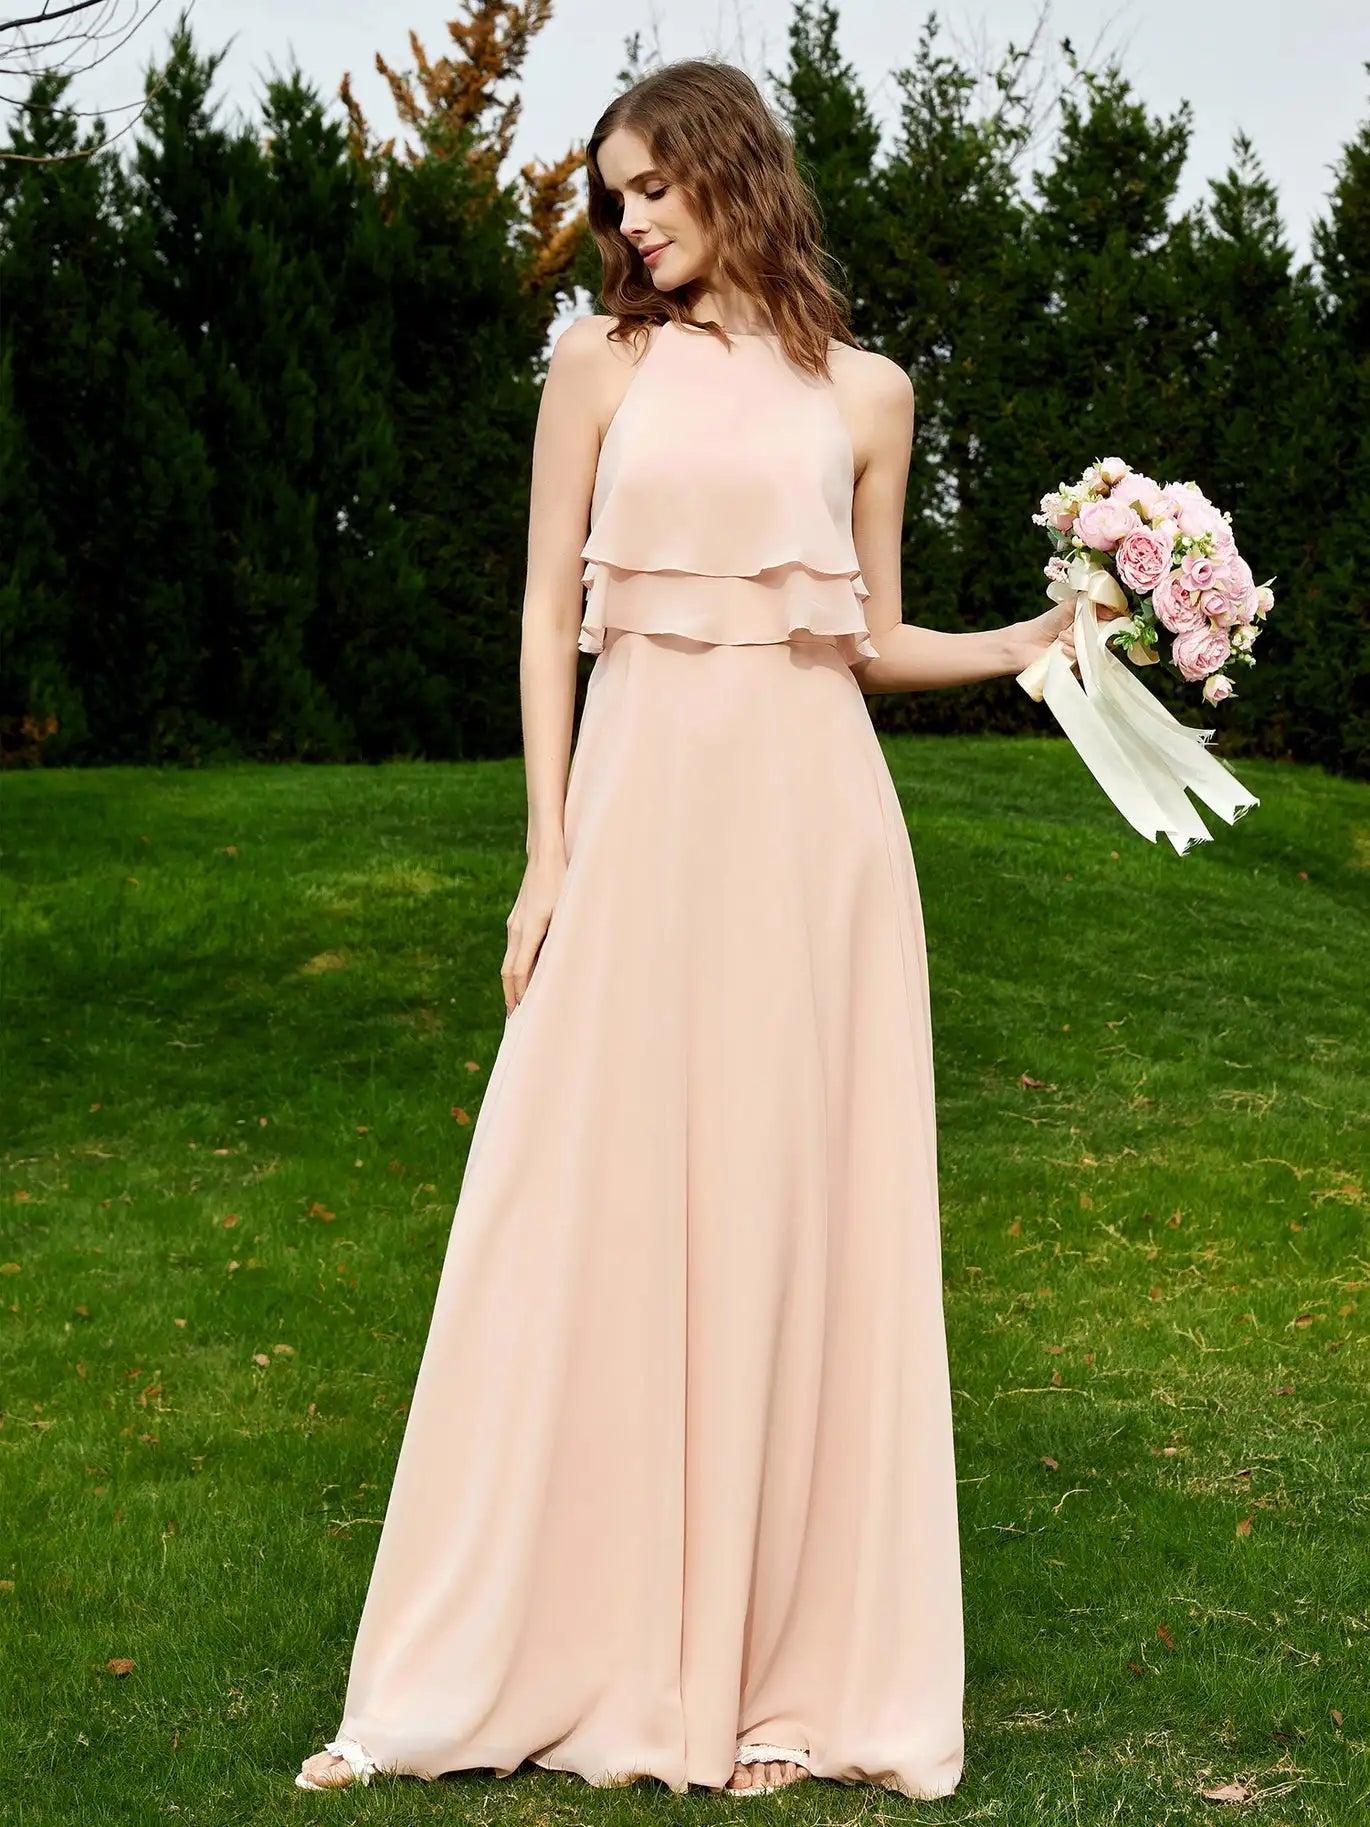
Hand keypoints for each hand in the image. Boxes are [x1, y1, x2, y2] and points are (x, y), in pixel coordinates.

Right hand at [502, 850, 566, 1015]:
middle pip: (507, 972)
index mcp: (529, 930)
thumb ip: (561, 938)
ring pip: (508, 961)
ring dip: (511, 984)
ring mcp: (514, 923)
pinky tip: (523, 974)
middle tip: (514, 1020)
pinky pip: (513, 950)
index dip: (519, 996)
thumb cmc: (561, 881)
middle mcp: (516, 930)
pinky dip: (515, 968)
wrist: (545, 855)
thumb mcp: (566, 911)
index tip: (520, 1016)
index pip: (518, 973)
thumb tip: (560, 965)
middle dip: (510, 997)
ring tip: (516, 1003)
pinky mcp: (517, 918)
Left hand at [1015, 600, 1129, 677]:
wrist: (1026, 643)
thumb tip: (1112, 609)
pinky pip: (1086, 667)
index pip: (1113, 625)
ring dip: (1078, 644)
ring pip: (1096, 653)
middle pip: (1109, 641)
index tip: (1108, 617)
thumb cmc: (1047, 624)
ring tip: (1061, 638)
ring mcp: (1086, 657)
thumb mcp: (1068, 607)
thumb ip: (1090, 603)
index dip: (1113, 622)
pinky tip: (1062, 651)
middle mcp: (1092, 642)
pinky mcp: (1078, 671)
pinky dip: (1075, 656)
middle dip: (1093, 633)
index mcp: (1094, 625)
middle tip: (1073, 629)